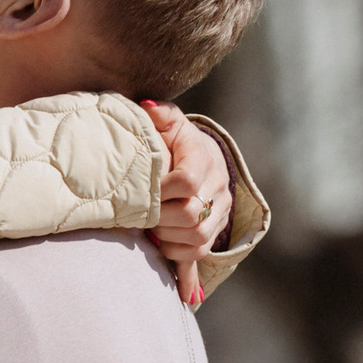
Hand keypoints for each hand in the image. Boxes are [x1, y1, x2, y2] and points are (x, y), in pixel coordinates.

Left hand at [145, 104, 231, 303]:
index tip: (143, 192)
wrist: (204, 157)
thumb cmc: (178, 141)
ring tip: (151, 228)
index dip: (161, 191)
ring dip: (168, 238)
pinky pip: (201, 253)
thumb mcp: (170, 124)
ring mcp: (220, 211)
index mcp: (204, 160)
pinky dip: (179, 255)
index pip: (186, 182)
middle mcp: (218, 187)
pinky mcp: (216, 228)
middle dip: (161, 219)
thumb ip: (160, 114)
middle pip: (191, 215)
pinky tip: (163, 247)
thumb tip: (147, 107)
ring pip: (198, 237)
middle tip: (141, 215)